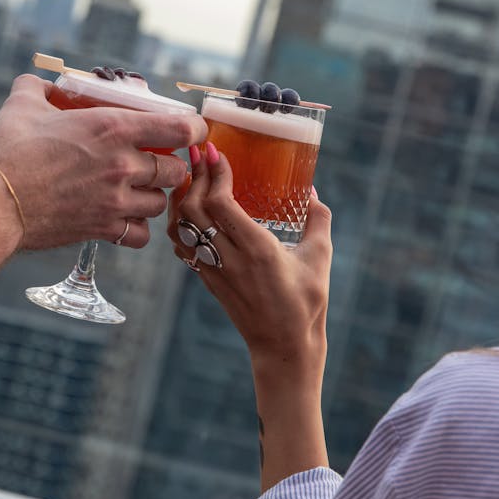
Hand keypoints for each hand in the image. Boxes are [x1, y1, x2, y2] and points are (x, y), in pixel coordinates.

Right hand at [0, 75, 206, 249]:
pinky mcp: (101, 229)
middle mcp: (122, 165)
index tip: (187, 131)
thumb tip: (38, 83)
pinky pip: (141, 235)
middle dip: (169, 165)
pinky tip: (123, 217)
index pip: (180, 129)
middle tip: (152, 160)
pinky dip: (137, 228)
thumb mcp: (22, 105)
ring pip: (161, 203)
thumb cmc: (5, 151)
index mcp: (112, 128)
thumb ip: (37, 89)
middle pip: (176, 170)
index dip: (192, 129)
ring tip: (135, 189)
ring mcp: (115, 201)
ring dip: (152, 195)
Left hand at [168, 142, 332, 366]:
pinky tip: (187, 207)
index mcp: (257, 249)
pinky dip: (177, 221)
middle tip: (199, 153)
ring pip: (179, 226)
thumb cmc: (307, 303)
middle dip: (193, 174)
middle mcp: (229, 258)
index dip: (213, 173)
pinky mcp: (206, 279)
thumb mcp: (321, 258)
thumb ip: (318, 220)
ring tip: (190, 175)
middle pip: (193, 208)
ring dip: (180, 196)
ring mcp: (213, 270)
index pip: (220, 203)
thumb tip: (311, 190)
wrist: (283, 347)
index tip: (215, 150)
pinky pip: (180, 244)